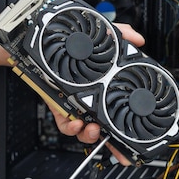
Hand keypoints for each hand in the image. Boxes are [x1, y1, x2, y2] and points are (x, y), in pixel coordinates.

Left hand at [50, 23, 144, 164]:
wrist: (40, 42)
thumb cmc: (69, 42)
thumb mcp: (98, 35)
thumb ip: (120, 34)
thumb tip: (138, 39)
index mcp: (101, 87)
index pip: (117, 110)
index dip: (126, 127)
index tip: (135, 138)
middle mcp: (89, 99)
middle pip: (104, 127)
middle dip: (112, 142)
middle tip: (117, 144)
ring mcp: (74, 104)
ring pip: (84, 130)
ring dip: (91, 135)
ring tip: (94, 129)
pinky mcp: (58, 106)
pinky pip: (64, 124)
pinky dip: (70, 127)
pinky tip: (75, 122)